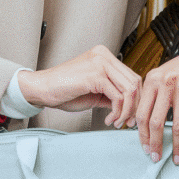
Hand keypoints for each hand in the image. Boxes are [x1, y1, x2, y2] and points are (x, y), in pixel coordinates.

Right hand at [17, 45, 141, 128]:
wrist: (42, 89)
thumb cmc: (64, 90)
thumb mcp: (95, 91)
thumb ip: (113, 94)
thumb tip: (131, 107)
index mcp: (104, 56)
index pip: (132, 76)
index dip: (136, 99)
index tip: (130, 115)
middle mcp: (104, 56)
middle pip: (135, 82)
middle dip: (134, 106)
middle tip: (128, 122)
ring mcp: (100, 63)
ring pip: (129, 90)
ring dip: (127, 111)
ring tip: (117, 122)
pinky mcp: (95, 75)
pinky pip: (118, 97)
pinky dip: (117, 112)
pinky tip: (108, 119)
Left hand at [135, 50, 178, 164]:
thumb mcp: (161, 76)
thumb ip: (152, 96)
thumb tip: (143, 125)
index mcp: (151, 81)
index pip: (141, 113)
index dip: (142, 134)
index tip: (145, 147)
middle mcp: (165, 84)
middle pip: (155, 122)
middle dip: (155, 144)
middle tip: (156, 157)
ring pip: (176, 125)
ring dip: (176, 145)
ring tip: (176, 157)